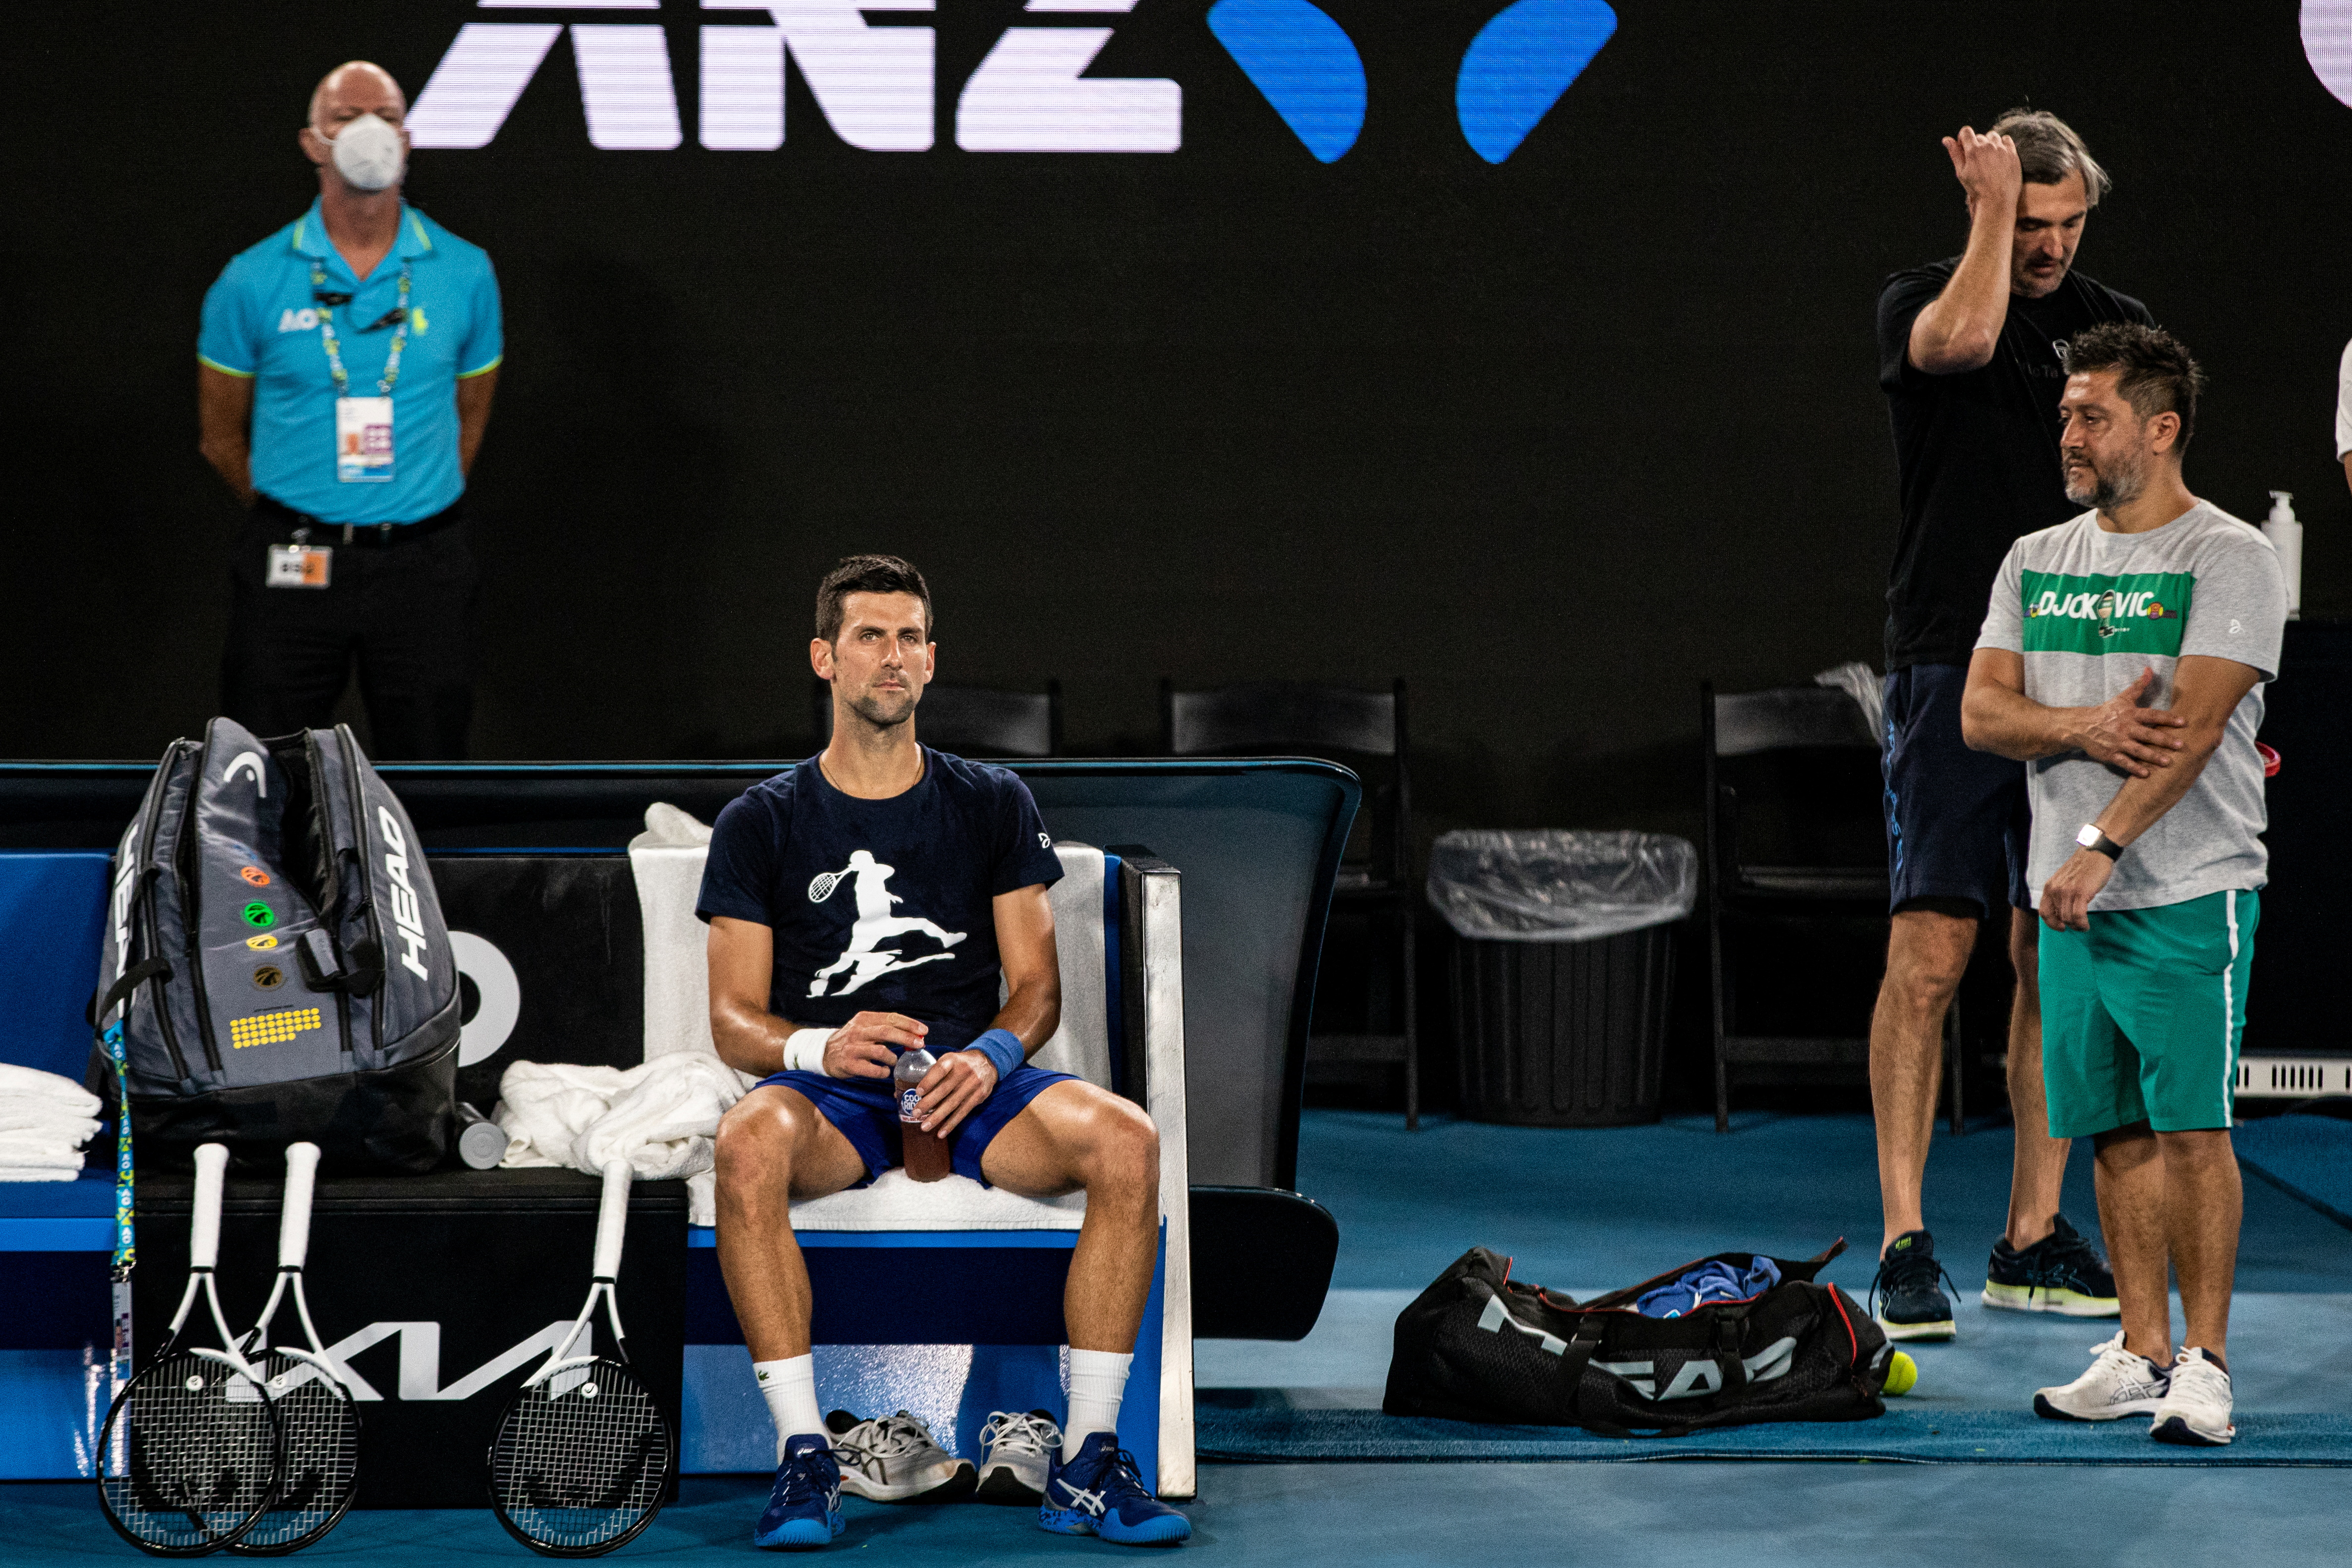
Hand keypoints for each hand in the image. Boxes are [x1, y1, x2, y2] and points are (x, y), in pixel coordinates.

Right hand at [821, 1012, 926, 1079]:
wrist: (825, 1053)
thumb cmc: (853, 1040)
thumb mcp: (865, 1027)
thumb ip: (885, 1027)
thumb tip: (915, 1034)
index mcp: (864, 1019)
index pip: (890, 1018)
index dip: (909, 1024)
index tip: (924, 1030)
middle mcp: (858, 1031)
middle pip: (886, 1031)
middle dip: (906, 1038)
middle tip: (920, 1044)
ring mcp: (852, 1048)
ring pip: (880, 1051)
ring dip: (892, 1058)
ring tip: (894, 1061)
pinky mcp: (849, 1064)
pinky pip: (871, 1069)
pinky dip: (882, 1072)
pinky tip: (884, 1071)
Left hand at [911, 1050, 999, 1139]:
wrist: (988, 1062)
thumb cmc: (960, 1063)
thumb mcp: (948, 1060)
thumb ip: (932, 1073)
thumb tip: (904, 1091)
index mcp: (952, 1060)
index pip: (940, 1070)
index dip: (929, 1081)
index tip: (918, 1092)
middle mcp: (963, 1071)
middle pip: (944, 1089)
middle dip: (929, 1103)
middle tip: (915, 1113)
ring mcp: (972, 1084)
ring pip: (953, 1103)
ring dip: (937, 1117)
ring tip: (924, 1126)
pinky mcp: (978, 1096)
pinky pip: (963, 1112)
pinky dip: (951, 1123)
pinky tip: (941, 1132)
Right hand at [1943, 126, 2021, 217]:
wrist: (1997, 200)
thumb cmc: (1976, 188)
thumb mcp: (1961, 172)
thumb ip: (1954, 153)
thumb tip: (1946, 139)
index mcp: (1973, 150)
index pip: (1966, 131)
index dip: (1963, 138)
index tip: (1964, 148)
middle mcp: (1988, 145)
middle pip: (1979, 136)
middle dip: (1975, 145)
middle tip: (1976, 161)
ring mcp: (2001, 148)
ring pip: (1993, 136)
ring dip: (1989, 143)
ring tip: (1988, 158)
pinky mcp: (2012, 152)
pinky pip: (2006, 139)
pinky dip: (2002, 144)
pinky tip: (1999, 156)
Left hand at [2039, 848, 2115, 931]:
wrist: (2095, 853)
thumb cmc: (2083, 868)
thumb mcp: (2064, 880)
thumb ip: (2059, 894)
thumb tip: (2061, 914)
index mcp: (2049, 887)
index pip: (2044, 912)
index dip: (2051, 923)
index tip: (2061, 927)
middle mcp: (2055, 890)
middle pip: (2058, 917)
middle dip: (2069, 925)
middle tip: (2078, 925)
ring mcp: (2067, 891)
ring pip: (2068, 919)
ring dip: (2077, 926)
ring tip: (2083, 926)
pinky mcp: (2081, 893)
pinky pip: (2078, 916)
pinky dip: (2082, 924)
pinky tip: (2086, 925)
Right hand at [2063, 667, 2187, 776]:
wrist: (2082, 726)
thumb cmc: (2107, 712)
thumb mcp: (2122, 697)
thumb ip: (2139, 685)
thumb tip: (2150, 668)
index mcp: (2130, 714)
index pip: (2152, 715)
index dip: (2167, 718)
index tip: (2183, 722)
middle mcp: (2125, 728)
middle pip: (2147, 734)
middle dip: (2164, 740)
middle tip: (2181, 745)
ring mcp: (2117, 742)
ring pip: (2137, 750)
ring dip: (2152, 756)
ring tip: (2167, 762)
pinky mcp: (2110, 754)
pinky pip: (2124, 762)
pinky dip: (2134, 768)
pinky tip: (2146, 774)